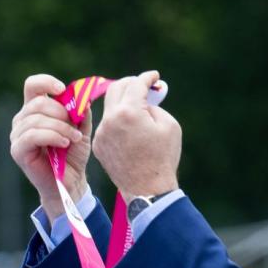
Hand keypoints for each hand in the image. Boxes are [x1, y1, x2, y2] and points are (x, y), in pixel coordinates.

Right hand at [9, 74, 92, 222]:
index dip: (46, 82)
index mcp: (35, 110)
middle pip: (37, 102)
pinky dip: (52, 136)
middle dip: (60, 112)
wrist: (70, 182)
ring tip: (73, 138)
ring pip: (36, 119)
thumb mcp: (81, 129)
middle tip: (75, 126)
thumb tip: (82, 98)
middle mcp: (22, 120)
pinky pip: (32, 135)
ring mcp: (17, 135)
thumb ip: (80, 112)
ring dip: (60, 127)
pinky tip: (64, 143)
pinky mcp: (17, 150)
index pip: (32, 85)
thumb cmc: (73, 155)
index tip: (62, 89)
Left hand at [93, 71, 180, 199]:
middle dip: (131, 84)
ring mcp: (101, 133)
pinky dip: (118, 121)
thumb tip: (144, 100)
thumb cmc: (163, 158)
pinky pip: (107, 125)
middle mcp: (110, 120)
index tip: (154, 77)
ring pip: (110, 108)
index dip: (147, 77)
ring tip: (139, 109)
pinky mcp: (98, 144)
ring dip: (123, 103)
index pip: (136, 84)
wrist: (147, 189)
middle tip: (143, 86)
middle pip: (116, 89)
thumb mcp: (169, 125)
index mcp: (128, 112)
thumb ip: (155, 105)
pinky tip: (130, 129)